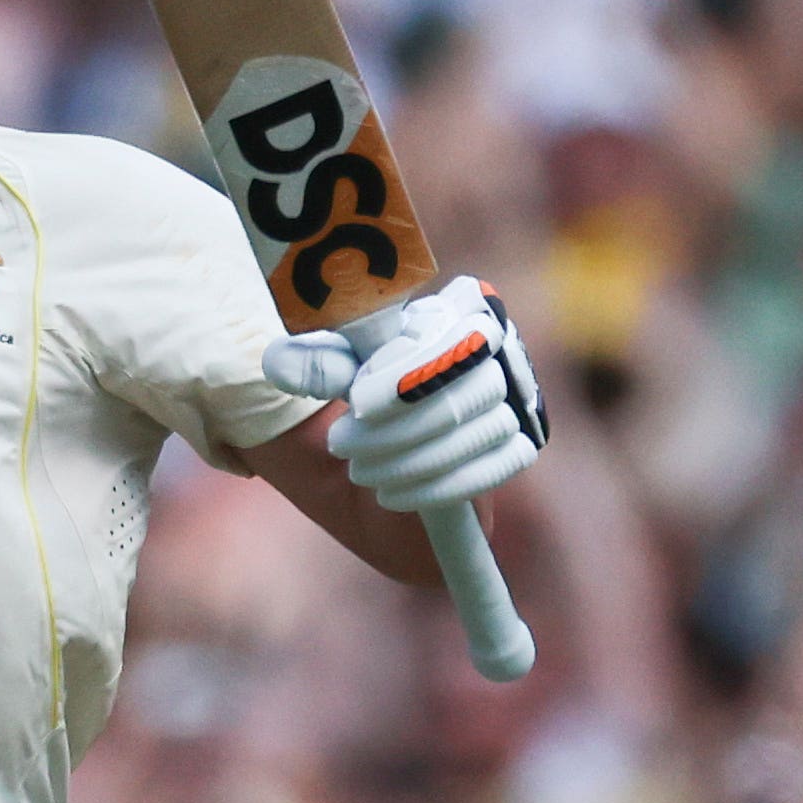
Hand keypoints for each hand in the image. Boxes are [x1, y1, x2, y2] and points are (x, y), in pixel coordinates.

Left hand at [267, 276, 545, 515]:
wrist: (391, 453)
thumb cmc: (365, 394)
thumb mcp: (338, 374)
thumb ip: (319, 363)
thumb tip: (280, 362)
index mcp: (458, 307)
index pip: (448, 333)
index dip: (407, 373)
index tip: (357, 403)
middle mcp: (497, 344)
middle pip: (463, 387)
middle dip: (397, 427)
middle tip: (342, 446)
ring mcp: (517, 394)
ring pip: (475, 429)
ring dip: (409, 460)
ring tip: (360, 472)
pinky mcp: (522, 442)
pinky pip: (493, 467)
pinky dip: (439, 487)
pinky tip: (394, 495)